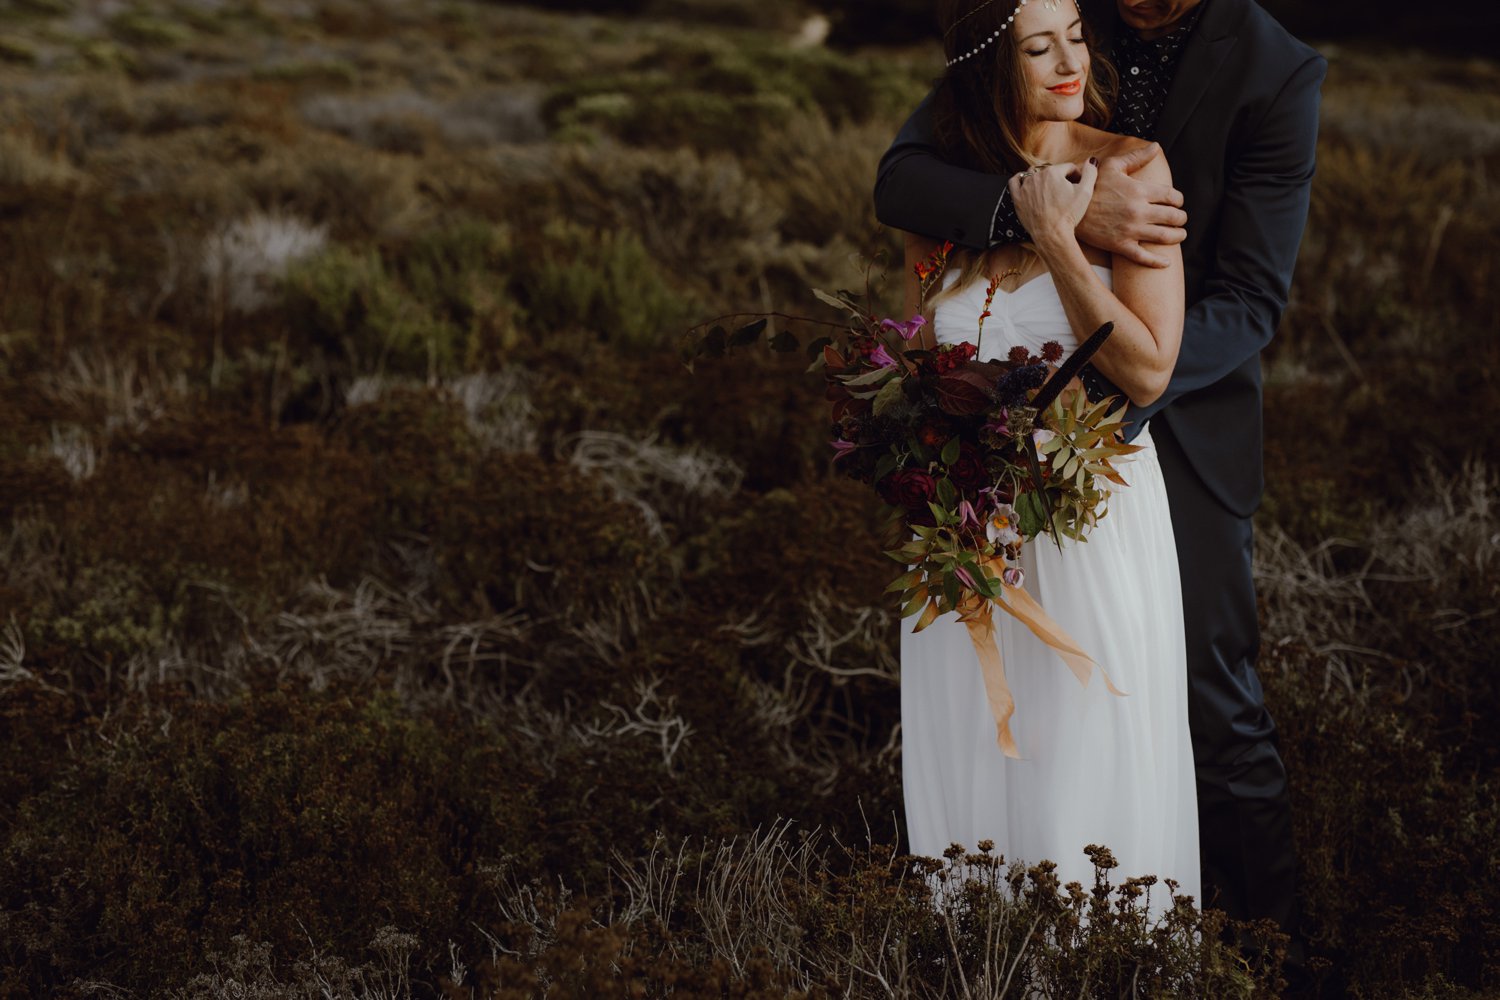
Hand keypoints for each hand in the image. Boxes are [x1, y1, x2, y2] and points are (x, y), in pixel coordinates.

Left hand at [1009, 160, 1097, 253]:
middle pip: (1052, 171)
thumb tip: (1091, 160)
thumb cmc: (1068, 214)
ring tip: (1050, 190)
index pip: (1069, 168)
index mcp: (1053, 172)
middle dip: (1061, 178)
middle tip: (1066, 192)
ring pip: (1034, 174)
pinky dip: (1020, 179)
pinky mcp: (1017, 198)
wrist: (1051, 234)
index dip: (1077, 176)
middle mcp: (1037, 176)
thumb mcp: (1085, 192)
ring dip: (1043, 179)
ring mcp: (1025, 187)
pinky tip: (1027, 182)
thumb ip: (1090, 173)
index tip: (1079, 186)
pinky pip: (1015, 182)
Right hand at [1076, 142, 1187, 267]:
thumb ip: (1136, 157)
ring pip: (1165, 236)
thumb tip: (1156, 146)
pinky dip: (1158, 262)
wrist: (1067, 210)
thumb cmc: (1090, 186)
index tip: (1177, 202)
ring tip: (1179, 234)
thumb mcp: (1111, 166)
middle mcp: (1139, 211)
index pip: (1172, 196)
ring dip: (1177, 236)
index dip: (1179, 200)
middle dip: (1181, 218)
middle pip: (1173, 216)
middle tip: (1180, 219)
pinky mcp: (1121, 246)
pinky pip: (1144, 257)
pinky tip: (1166, 263)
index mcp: (1140, 190)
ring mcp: (1131, 230)